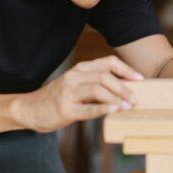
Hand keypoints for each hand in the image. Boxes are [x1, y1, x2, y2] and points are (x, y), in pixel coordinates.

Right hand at [11, 55, 142, 132]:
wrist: (30, 109)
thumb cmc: (59, 98)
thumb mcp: (77, 85)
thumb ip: (96, 84)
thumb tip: (126, 90)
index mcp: (81, 69)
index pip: (108, 62)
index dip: (126, 69)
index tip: (141, 79)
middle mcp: (74, 76)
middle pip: (105, 76)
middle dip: (124, 87)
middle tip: (136, 98)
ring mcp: (68, 92)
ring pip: (97, 89)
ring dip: (116, 98)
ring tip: (128, 106)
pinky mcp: (64, 109)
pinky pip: (87, 109)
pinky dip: (103, 109)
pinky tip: (114, 110)